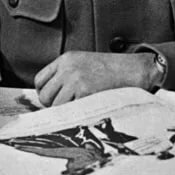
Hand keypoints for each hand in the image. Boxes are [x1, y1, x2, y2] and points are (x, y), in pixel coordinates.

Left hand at [34, 51, 152, 106]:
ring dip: (64, 112)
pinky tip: (86, 111)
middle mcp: (67, 68)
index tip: (52, 100)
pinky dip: (75, 115)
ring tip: (77, 111)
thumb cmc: (113, 70)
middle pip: (44, 95)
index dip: (44, 93)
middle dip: (51, 106)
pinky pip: (70, 111)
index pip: (40, 80)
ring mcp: (75, 80)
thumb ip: (67, 74)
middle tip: (64, 110)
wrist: (134, 70)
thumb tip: (51, 97)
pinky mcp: (85, 92)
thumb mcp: (84, 63)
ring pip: (55, 106)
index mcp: (66, 59)